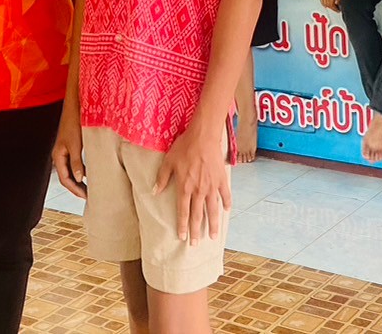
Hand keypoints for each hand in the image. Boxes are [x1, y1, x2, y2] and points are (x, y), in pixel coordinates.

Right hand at [51, 110, 86, 198]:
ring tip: (89, 187)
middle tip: (87, 196)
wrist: (75, 107)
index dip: (74, 189)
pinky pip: (75, 163)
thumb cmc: (73, 123)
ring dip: (79, 179)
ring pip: (71, 170)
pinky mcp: (72, 146)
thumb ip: (76, 162)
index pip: (64, 179)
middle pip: (67, 176)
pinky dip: (81, 170)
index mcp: (58, 156)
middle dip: (76, 187)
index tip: (84, 196)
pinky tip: (89, 173)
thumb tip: (79, 179)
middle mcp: (60, 155)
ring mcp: (65, 151)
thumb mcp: (76, 145)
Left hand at [154, 123, 229, 244]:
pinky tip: (226, 212)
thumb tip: (155, 191)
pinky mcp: (221, 179)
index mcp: (184, 187)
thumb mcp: (168, 161)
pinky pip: (225, 195)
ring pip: (212, 209)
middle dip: (196, 231)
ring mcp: (211, 186)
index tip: (183, 237)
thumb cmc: (184, 147)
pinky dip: (226, 204)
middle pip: (198, 215)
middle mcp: (198, 190)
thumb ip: (162, 178)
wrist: (203, 136)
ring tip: (213, 236)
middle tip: (196, 244)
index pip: (183, 211)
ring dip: (213, 224)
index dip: (183, 226)